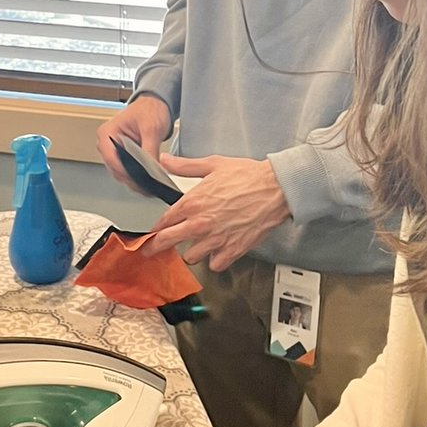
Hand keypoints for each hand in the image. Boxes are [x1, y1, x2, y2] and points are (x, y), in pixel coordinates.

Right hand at [96, 95, 171, 191]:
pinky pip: (129, 172)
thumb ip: (149, 149)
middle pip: (115, 169)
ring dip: (135, 181)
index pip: (111, 158)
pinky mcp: (124, 158)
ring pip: (122, 174)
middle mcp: (107, 145)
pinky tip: (149, 181)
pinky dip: (138, 178)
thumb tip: (151, 169)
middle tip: (148, 186)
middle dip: (132, 179)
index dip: (125, 171)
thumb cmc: (149, 109)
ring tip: (150, 185)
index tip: (139, 179)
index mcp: (107, 134)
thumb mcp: (151, 128)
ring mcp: (115, 152)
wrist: (155, 105)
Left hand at [144, 155, 290, 271]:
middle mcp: (199, 224)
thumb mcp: (213, 165)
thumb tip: (164, 160)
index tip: (153, 231)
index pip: (163, 221)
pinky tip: (217, 251)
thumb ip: (185, 166)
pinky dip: (215, 260)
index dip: (155, 227)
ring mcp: (215, 240)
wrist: (276, 190)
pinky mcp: (232, 251)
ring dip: (191, 252)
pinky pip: (214, 265)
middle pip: (166, 242)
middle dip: (155, 247)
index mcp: (192, 203)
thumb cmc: (248, 176)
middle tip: (151, 250)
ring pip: (190, 258)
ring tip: (195, 245)